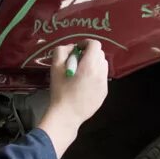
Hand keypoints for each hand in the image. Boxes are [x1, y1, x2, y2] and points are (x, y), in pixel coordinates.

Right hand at [38, 40, 109, 156]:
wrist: (67, 115)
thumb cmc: (60, 91)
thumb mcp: (55, 68)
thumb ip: (61, 52)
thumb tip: (71, 48)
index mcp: (90, 66)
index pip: (95, 45)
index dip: (85, 43)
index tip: (77, 49)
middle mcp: (100, 73)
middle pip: (100, 54)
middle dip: (89, 54)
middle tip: (77, 61)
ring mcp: (104, 84)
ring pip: (103, 66)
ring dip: (94, 64)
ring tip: (81, 72)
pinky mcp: (104, 93)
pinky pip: (102, 78)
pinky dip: (95, 75)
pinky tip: (84, 84)